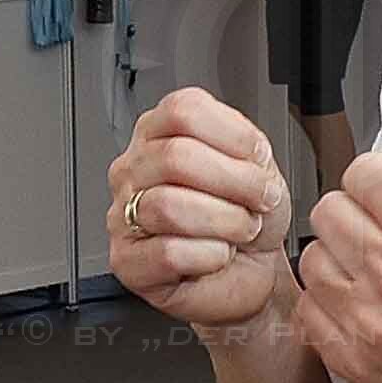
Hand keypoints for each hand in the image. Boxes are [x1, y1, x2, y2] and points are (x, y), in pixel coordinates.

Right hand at [109, 88, 290, 329]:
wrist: (249, 270)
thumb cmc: (246, 218)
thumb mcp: (258, 168)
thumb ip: (246, 146)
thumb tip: (243, 153)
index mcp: (159, 134)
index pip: (182, 112)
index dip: (233, 135)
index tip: (258, 159)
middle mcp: (133, 170)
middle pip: (175, 157)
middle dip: (235, 181)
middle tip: (258, 199)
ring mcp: (122, 216)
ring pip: (168, 206)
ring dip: (224, 221)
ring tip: (239, 229)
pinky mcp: (126, 262)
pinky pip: (167, 253)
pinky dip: (209, 256)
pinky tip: (217, 255)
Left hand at [293, 153, 381, 382]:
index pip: (367, 174)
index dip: (372, 179)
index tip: (376, 192)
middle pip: (329, 210)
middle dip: (351, 216)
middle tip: (370, 233)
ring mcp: (365, 319)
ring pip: (312, 258)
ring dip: (336, 260)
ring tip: (365, 275)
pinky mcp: (349, 357)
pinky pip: (308, 308)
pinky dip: (327, 304)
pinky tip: (356, 308)